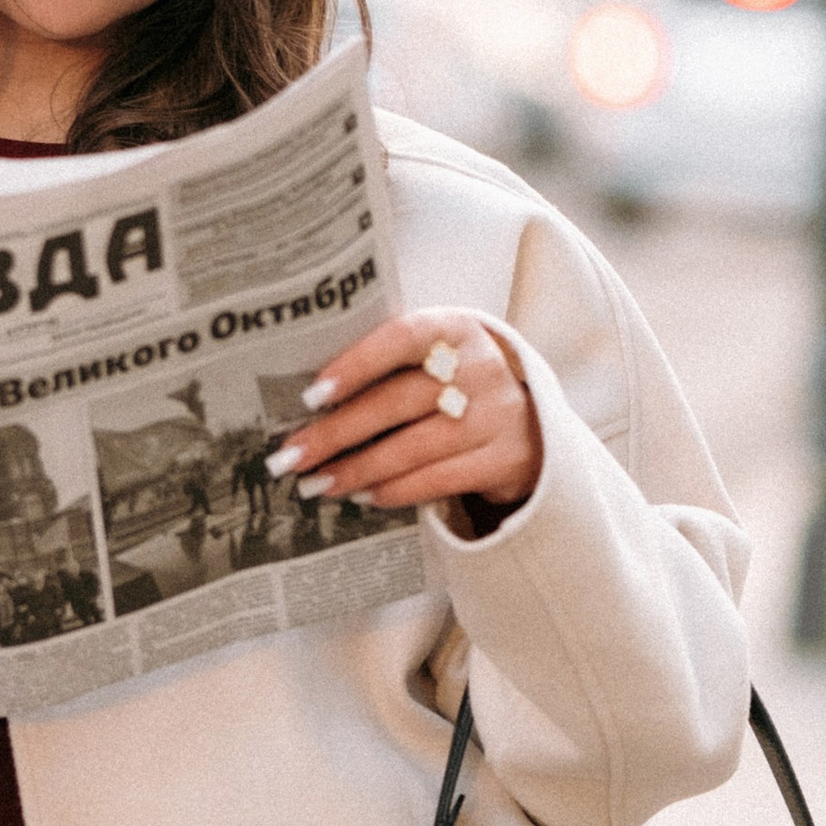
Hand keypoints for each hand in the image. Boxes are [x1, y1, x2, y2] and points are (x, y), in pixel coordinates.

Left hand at [265, 309, 541, 528]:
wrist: (533, 424)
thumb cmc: (458, 385)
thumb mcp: (436, 358)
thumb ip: (386, 364)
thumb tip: (308, 401)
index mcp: (456, 328)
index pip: (402, 338)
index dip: (356, 363)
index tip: (312, 394)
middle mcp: (481, 368)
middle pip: (398, 401)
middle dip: (337, 432)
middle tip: (292, 456)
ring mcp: (498, 416)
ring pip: (414, 447)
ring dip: (358, 469)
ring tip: (319, 484)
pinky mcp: (504, 460)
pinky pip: (439, 479)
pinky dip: (395, 490)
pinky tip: (363, 496)